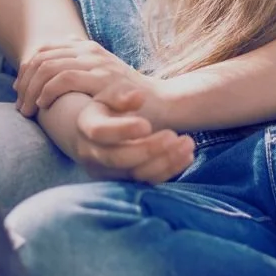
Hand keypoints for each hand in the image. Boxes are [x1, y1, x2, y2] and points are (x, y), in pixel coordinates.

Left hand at [16, 40, 169, 126]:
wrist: (162, 104)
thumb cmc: (129, 98)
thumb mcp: (103, 77)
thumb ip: (82, 70)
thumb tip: (58, 64)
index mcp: (87, 48)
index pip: (44, 50)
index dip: (26, 69)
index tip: (20, 91)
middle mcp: (90, 51)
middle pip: (41, 57)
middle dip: (25, 81)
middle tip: (20, 104)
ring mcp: (96, 63)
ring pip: (48, 67)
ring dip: (32, 89)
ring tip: (28, 109)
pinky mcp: (102, 79)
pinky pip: (64, 78)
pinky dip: (47, 91)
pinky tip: (43, 106)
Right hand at [57, 87, 193, 183]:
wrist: (97, 133)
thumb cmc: (107, 107)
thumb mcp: (109, 93)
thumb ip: (121, 94)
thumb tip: (139, 97)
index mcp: (86, 126)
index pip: (100, 132)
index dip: (123, 130)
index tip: (147, 124)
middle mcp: (93, 154)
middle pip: (119, 158)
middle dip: (149, 149)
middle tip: (174, 135)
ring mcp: (108, 172)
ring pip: (136, 173)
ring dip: (165, 161)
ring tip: (188, 144)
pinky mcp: (126, 182)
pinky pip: (148, 182)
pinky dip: (169, 171)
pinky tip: (187, 156)